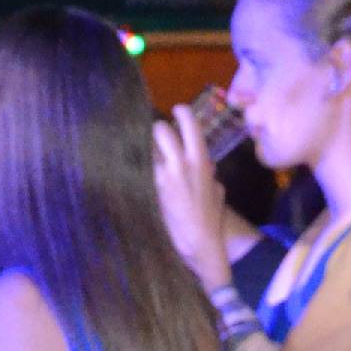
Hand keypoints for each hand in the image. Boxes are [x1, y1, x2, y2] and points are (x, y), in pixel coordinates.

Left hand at [153, 112, 234, 284]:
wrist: (199, 240)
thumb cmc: (210, 217)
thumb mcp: (217, 191)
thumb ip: (209, 174)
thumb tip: (207, 167)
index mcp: (201, 160)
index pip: (189, 124)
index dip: (181, 112)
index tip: (176, 110)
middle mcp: (181, 163)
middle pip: (160, 129)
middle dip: (156, 130)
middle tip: (155, 136)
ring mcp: (164, 175)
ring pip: (147, 147)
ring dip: (144, 147)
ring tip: (143, 151)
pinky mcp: (151, 188)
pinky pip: (141, 167)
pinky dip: (138, 166)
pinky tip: (133, 169)